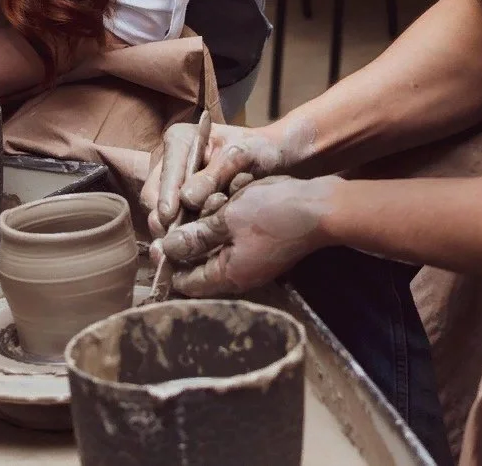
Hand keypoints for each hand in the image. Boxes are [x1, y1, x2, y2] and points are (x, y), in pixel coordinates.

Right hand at [141, 120, 307, 238]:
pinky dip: (188, 231)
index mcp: (179, 140)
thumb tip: (187, 200)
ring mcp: (175, 184)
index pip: (165, 174)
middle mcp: (170, 162)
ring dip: (179, 227)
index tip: (170, 217)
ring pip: (163, 214)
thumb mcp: (239, 157)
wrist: (273, 158)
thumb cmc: (257, 150)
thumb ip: (213, 176)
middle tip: (178, 238)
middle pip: (154, 197)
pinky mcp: (183, 204)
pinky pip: (177, 222)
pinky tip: (199, 240)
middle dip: (167, 219)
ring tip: (198, 235)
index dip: (165, 197)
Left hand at [154, 175, 337, 295]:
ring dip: (208, 226)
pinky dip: (227, 221)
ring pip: (218, 248)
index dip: (169, 261)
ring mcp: (255, 262)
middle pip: (201, 265)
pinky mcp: (265, 247)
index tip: (158, 238)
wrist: (323, 206)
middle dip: (188, 239)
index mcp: (229, 276)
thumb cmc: (275, 212)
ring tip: (208, 202)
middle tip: (179, 215)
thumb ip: (195, 236)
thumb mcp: (228, 218)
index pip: (186, 282)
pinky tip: (230, 199)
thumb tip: (166, 249)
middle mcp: (241, 275)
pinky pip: (236, 238)